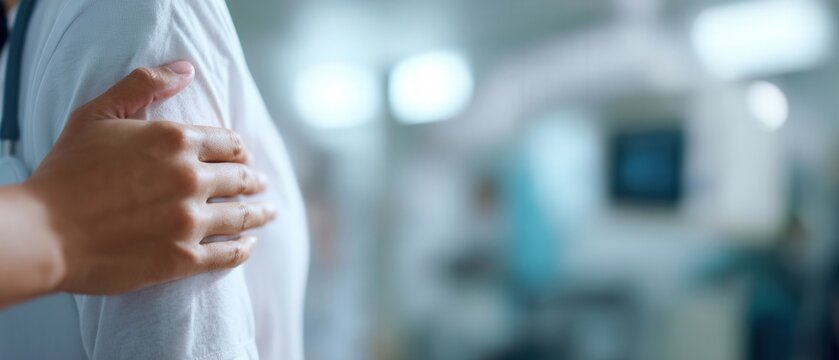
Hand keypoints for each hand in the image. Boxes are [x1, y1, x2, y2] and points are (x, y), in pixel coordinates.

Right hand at [22, 61, 274, 294]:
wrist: (44, 233)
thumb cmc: (66, 171)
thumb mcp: (98, 114)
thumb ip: (143, 84)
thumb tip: (185, 69)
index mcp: (176, 140)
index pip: (228, 143)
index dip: (238, 150)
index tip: (242, 157)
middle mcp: (191, 178)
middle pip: (241, 178)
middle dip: (253, 180)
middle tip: (260, 185)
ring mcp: (190, 220)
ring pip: (243, 215)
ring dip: (261, 213)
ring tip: (270, 212)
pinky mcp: (183, 258)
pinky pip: (228, 253)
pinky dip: (244, 248)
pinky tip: (249, 245)